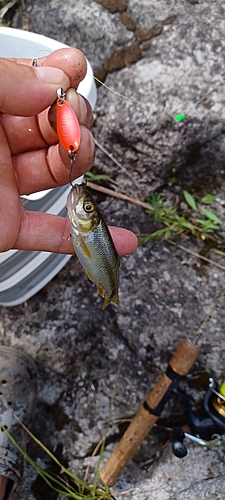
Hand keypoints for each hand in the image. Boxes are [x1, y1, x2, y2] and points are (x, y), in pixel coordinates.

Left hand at [0, 49, 136, 255]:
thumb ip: (6, 82)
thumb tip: (52, 82)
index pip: (36, 88)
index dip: (60, 79)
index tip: (70, 76)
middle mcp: (0, 148)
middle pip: (58, 130)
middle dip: (74, 123)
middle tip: (70, 121)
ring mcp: (6, 188)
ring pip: (62, 176)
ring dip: (82, 165)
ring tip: (79, 154)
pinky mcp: (6, 227)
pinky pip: (50, 234)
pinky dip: (86, 238)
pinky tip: (122, 239)